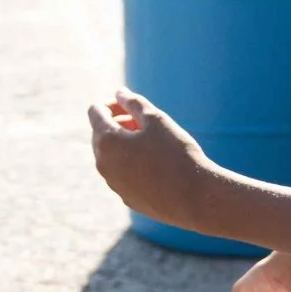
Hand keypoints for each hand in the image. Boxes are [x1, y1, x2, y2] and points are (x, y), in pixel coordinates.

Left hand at [87, 88, 215, 226]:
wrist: (194, 197)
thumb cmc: (176, 154)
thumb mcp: (157, 120)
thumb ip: (134, 103)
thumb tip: (119, 93)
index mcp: (107, 141)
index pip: (95, 112)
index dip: (111, 103)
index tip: (130, 105)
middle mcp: (103, 164)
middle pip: (100, 135)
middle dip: (118, 124)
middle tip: (145, 122)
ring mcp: (113, 184)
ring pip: (111, 157)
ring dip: (125, 145)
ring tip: (153, 143)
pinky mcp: (127, 198)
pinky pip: (123, 175)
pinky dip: (132, 165)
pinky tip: (157, 166)